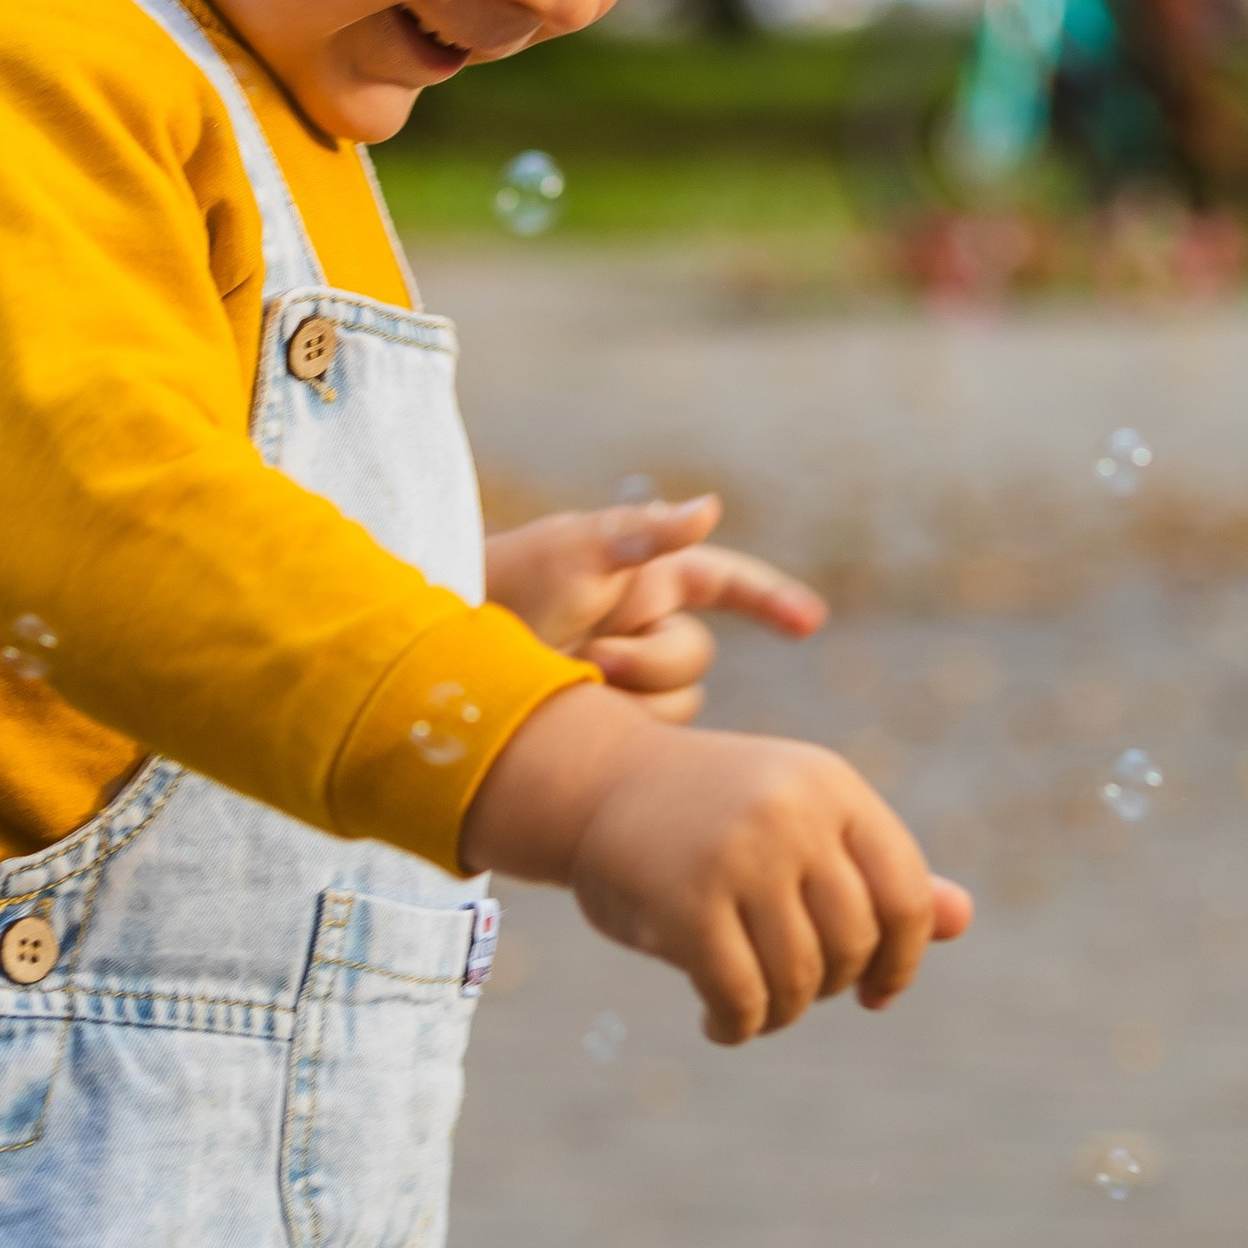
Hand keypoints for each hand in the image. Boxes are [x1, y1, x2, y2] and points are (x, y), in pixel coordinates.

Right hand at [463, 684, 972, 1045]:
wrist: (594, 784)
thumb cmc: (708, 813)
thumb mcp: (797, 824)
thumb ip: (874, 870)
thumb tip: (962, 920)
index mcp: (831, 786)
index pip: (905, 894)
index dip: (902, 959)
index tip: (876, 992)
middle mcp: (792, 814)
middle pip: (854, 942)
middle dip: (832, 984)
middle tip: (794, 989)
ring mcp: (740, 854)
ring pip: (801, 978)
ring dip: (784, 1013)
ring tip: (756, 1008)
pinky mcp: (686, 902)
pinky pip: (743, 997)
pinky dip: (740, 1026)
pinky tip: (721, 1022)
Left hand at [483, 495, 823, 723]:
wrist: (438, 658)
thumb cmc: (502, 583)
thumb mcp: (573, 551)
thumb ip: (644, 533)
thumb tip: (710, 507)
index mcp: (643, 579)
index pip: (724, 584)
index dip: (769, 601)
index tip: (809, 624)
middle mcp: (639, 628)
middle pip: (694, 658)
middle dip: (652, 662)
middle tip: (593, 656)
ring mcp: (621, 679)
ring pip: (675, 705)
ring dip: (629, 698)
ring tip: (571, 681)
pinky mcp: (604, 723)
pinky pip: (643, 739)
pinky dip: (615, 727)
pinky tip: (573, 714)